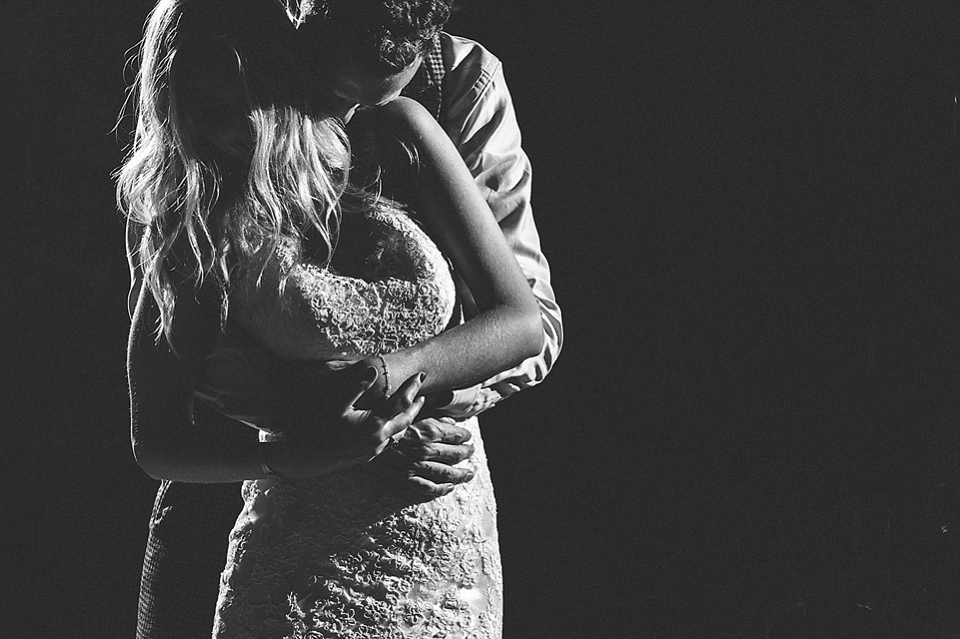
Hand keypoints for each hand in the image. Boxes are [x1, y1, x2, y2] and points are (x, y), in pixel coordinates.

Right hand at [269, 365, 425, 478]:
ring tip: (411, 408)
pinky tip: (390, 426)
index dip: (412, 387)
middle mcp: (378, 439)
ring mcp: (372, 450)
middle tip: (423, 393)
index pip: (401, 403)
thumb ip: (357, 387)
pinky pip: (388, 441)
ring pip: (398, 433)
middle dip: (416, 405)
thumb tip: (374, 371)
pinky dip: (395, 430)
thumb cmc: (316, 429)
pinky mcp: (365, 456)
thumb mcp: (336, 404)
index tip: (421, 375)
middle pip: (405, 420)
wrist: (304, 458)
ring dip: (407, 419)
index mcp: (374, 424)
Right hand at [365, 416, 475, 501]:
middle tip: (471, 451)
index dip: (463, 435)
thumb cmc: (380, 418)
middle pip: (454, 454)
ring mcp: (415, 466)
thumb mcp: (408, 410)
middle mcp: (425, 450)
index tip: (467, 435)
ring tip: (470, 473)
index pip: (454, 435)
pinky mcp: (404, 479)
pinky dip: (441, 489)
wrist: (354, 437)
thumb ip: (430, 413)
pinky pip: (427, 488)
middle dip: (465, 453)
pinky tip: (449, 488)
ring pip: (446, 473)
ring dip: (461, 474)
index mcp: (427, 430)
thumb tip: (448, 420)